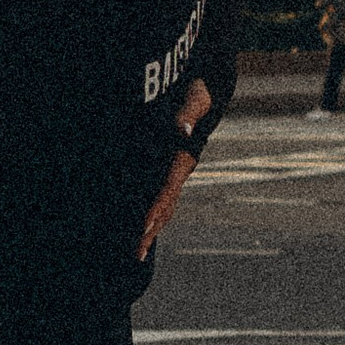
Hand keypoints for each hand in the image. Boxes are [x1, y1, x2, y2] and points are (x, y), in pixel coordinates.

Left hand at [138, 80, 215, 264]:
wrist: (210, 90)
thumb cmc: (199, 92)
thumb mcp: (196, 98)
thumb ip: (188, 114)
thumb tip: (183, 130)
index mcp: (185, 158)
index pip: (167, 188)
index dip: (154, 208)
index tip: (141, 227)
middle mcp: (184, 169)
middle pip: (165, 206)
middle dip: (150, 230)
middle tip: (135, 253)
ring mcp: (180, 171)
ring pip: (165, 206)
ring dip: (151, 228)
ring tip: (137, 251)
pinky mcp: (174, 168)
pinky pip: (163, 196)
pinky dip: (153, 214)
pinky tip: (142, 225)